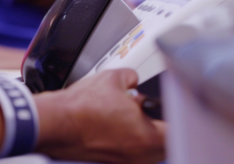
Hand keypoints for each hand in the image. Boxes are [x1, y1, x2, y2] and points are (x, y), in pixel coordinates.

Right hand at [34, 69, 165, 163]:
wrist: (55, 122)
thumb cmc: (79, 107)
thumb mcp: (112, 78)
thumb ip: (131, 77)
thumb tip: (132, 79)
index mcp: (149, 138)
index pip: (178, 128)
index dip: (173, 111)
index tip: (166, 102)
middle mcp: (140, 156)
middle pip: (165, 142)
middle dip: (158, 123)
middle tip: (146, 107)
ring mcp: (125, 162)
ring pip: (147, 150)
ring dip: (142, 133)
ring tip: (125, 115)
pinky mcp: (110, 162)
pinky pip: (129, 152)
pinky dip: (125, 139)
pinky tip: (111, 124)